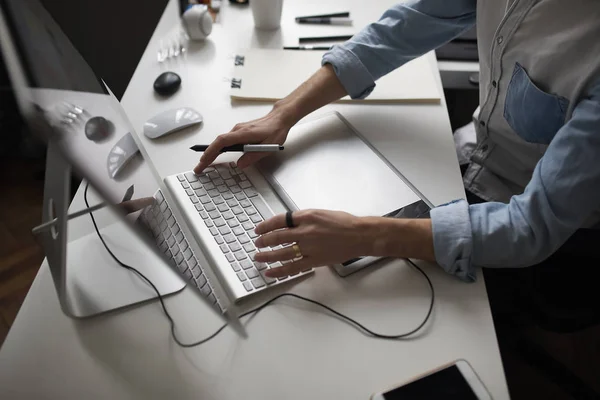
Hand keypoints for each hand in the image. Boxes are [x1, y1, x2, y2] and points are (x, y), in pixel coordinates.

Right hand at [194, 109, 293, 173]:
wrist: (280, 118)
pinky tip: (216, 155)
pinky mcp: (240, 132)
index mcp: (244, 133)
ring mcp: (238, 130)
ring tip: (204, 164)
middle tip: (199, 168)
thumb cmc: (276, 130)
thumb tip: (240, 164)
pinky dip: (218, 148)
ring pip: (221, 141)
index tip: (204, 161)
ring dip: (212, 152)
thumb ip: (253, 156)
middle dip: (206, 156)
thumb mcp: (268, 147)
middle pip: (217, 143)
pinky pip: (225, 140)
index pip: (222, 142)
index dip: (211, 151)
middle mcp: (238, 130)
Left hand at [253, 209, 372, 277]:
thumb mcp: (321, 213)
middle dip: (264, 241)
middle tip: (257, 243)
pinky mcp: (314, 260)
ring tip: (258, 257)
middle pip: (277, 236)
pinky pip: (293, 267)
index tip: (258, 229)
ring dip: (267, 255)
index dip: (266, 225)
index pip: (280, 220)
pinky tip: (270, 272)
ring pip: (281, 253)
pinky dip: (279, 270)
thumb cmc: (344, 223)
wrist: (359, 235)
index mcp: (307, 216)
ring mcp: (309, 247)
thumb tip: (288, 224)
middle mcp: (306, 231)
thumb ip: (304, 219)